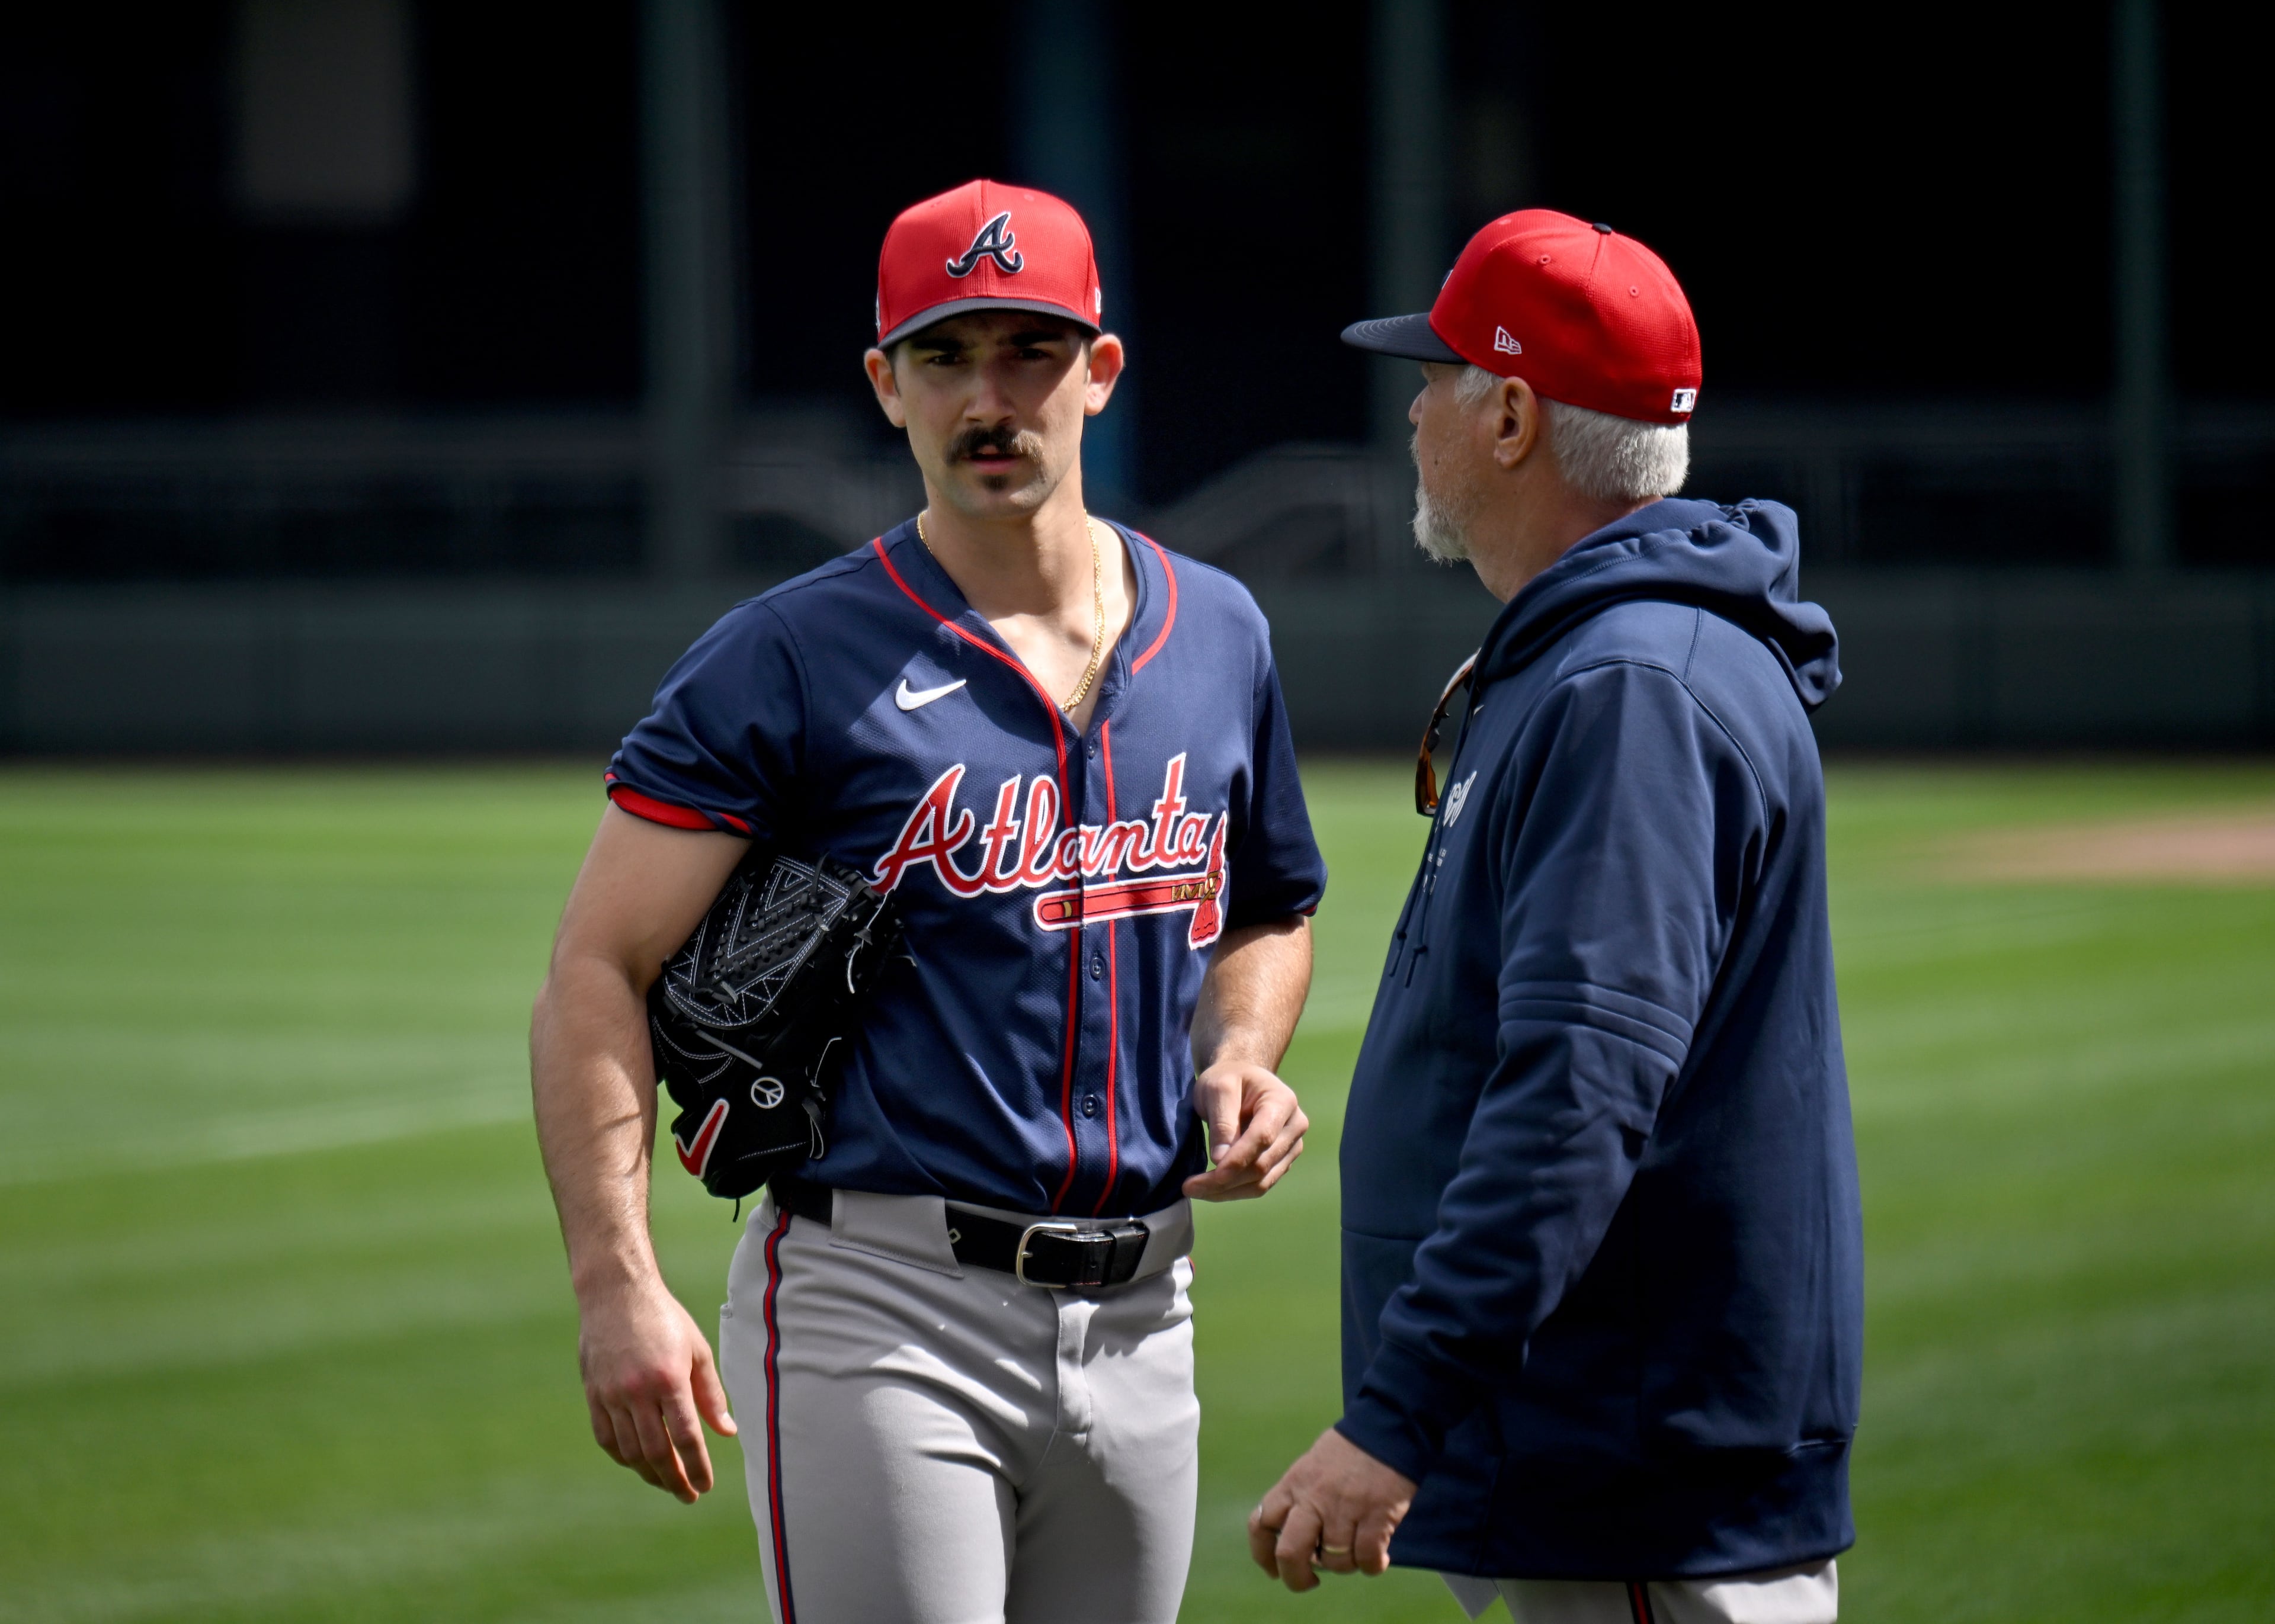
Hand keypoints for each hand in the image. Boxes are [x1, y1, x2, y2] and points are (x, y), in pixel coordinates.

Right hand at [576, 1276, 737, 1502]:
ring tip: (667, 1482)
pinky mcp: (593, 1394)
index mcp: (669, 1378)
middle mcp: (638, 1391)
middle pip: (656, 1452)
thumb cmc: (665, 1319)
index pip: (686, 1437)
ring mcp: (611, 1394)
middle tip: (688, 1495)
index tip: (705, 1486)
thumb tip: (727, 1431)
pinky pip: (606, 1437)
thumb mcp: (697, 1350)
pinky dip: (623, 1457)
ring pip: (630, 1450)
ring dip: (649, 1473)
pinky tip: (637, 1463)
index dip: (696, 1467)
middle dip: (674, 1480)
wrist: (616, 1294)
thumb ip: (711, 1393)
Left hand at [1183, 1061, 1306, 1199]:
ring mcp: (1291, 1147)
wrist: (1241, 1079)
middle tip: (1188, 1186)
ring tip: (1194, 1190)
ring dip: (1227, 1191)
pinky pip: (1259, 1184)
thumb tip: (1221, 1160)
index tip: (1212, 1174)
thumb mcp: (1218, 1089)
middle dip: (1225, 1180)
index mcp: (1282, 1101)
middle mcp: (1294, 1126)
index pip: (1263, 1137)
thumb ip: (1222, 1122)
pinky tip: (1210, 1189)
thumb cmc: (1228, 1078)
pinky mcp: (1281, 1162)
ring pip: (1262, 1181)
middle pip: (1262, 1164)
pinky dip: (1233, 1191)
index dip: (1238, 1159)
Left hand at [1249, 1427, 1416, 1590]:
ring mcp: (1344, 1507)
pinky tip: (1379, 1558)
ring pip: (1334, 1561)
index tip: (1274, 1570)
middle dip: (1297, 1577)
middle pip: (1290, 1552)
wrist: (1387, 1426)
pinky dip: (1372, 1565)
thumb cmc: (1348, 1452)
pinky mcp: (1376, 1514)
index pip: (1260, 1524)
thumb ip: (1299, 1500)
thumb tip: (1300, 1546)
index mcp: (1293, 1484)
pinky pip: (1367, 1557)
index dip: (1262, 1555)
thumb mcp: (1311, 1468)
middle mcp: (1313, 1498)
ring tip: (1356, 1552)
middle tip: (1311, 1581)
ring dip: (1345, 1565)